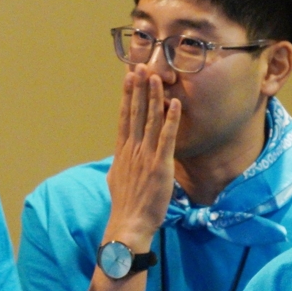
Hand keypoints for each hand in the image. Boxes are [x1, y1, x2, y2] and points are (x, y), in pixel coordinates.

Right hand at [103, 65, 180, 253]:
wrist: (129, 224)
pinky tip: (175, 103)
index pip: (125, 117)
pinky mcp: (160, 165)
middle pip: (135, 112)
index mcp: (122, 151)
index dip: (127, 95)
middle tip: (140, 66)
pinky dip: (171, 119)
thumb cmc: (125, 205)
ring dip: (154, 96)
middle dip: (138, 88)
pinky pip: (166, 137)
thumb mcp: (117, 178)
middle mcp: (132, 149)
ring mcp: (145, 156)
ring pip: (150, 120)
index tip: (128, 77)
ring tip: (156, 77)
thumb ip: (121, 162)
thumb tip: (120, 155)